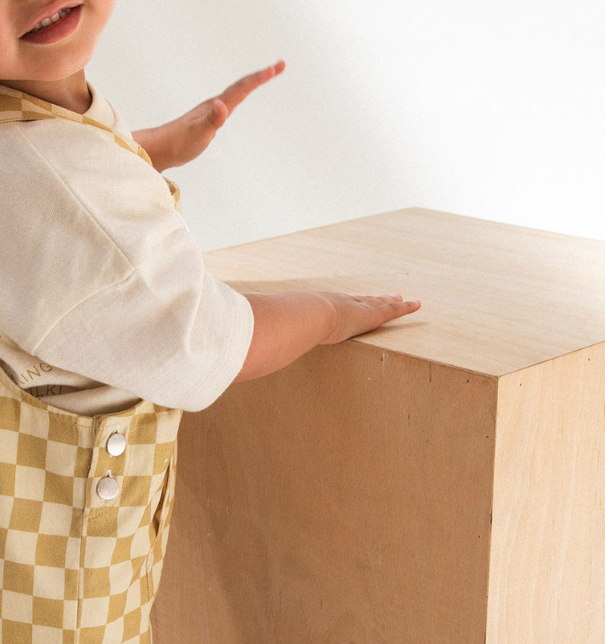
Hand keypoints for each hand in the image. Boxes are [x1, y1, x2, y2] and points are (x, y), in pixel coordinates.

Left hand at [132, 62, 285, 171]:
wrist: (159, 148)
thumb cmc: (178, 143)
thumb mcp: (198, 134)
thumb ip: (211, 120)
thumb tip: (222, 105)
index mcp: (216, 106)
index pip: (242, 89)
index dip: (259, 79)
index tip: (276, 68)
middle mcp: (215, 104)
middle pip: (242, 86)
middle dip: (261, 76)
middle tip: (280, 65)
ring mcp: (211, 111)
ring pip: (236, 92)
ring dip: (252, 83)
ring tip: (266, 75)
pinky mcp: (207, 119)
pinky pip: (230, 102)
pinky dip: (240, 95)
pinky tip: (238, 98)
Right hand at [233, 288, 420, 381]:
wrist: (297, 319)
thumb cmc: (281, 327)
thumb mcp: (267, 333)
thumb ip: (252, 339)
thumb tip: (227, 347)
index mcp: (316, 311)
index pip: (333, 307)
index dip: (342, 304)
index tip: (348, 302)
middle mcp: (335, 305)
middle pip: (357, 301)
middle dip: (370, 299)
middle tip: (384, 297)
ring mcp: (352, 309)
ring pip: (375, 304)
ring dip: (389, 302)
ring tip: (403, 300)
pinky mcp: (365, 316)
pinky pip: (388, 311)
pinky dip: (401, 308)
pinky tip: (416, 305)